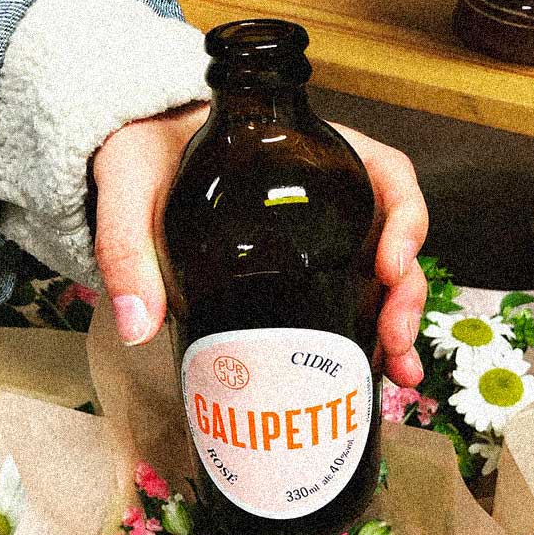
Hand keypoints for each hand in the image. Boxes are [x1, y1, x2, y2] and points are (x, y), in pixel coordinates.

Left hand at [93, 109, 427, 387]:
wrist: (133, 175)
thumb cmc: (143, 157)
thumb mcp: (130, 183)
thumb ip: (126, 242)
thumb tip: (137, 327)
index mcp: (308, 159)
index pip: (386, 174)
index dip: (406, 218)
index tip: (390, 265)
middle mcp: (327, 202)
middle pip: (394, 240)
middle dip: (406, 294)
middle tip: (392, 337)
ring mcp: (320, 245)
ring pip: (382, 283)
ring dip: (398, 328)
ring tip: (396, 373)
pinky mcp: (302, 281)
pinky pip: (349, 308)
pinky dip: (369, 343)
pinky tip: (375, 377)